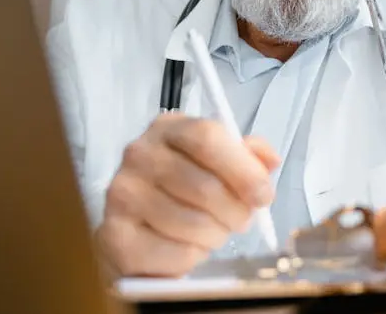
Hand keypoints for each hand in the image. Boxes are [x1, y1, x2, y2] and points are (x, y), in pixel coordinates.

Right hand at [96, 113, 279, 276]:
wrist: (136, 226)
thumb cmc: (184, 189)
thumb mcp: (218, 161)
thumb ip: (247, 155)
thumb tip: (269, 161)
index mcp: (168, 128)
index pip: (208, 138)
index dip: (244, 170)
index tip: (263, 194)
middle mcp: (139, 155)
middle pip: (204, 186)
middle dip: (235, 211)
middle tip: (240, 220)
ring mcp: (122, 195)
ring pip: (192, 224)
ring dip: (215, 235)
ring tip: (213, 232)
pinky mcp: (115, 236)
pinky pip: (175, 253)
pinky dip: (193, 256)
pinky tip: (189, 247)